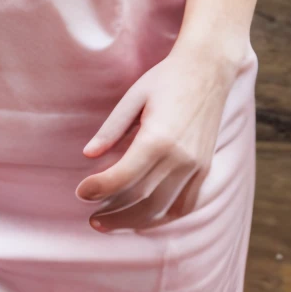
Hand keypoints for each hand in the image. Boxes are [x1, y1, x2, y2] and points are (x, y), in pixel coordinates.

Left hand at [75, 44, 242, 230]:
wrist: (209, 69)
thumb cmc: (167, 78)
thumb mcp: (134, 96)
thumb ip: (112, 128)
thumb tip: (88, 154)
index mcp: (158, 137)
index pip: (123, 176)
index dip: (99, 188)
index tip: (81, 192)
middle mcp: (180, 157)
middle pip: (141, 199)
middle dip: (113, 214)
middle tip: (92, 217)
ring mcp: (196, 165)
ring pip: (163, 209)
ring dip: (134, 221)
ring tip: (111, 222)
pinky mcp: (205, 168)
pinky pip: (185, 205)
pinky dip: (163, 216)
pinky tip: (144, 217)